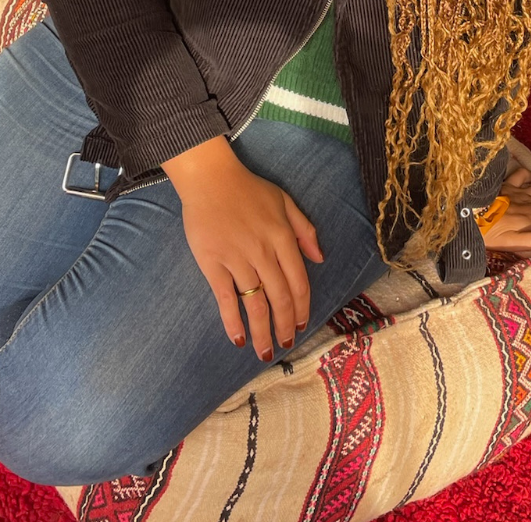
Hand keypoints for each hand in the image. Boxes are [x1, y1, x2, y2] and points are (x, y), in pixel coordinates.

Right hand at [163, 136, 323, 361]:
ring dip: (262, 332)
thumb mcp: (285, 201)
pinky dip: (232, 321)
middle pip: (280, 297)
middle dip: (285, 326)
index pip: (298, 281)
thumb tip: (319, 258)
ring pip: (255, 303)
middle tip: (286, 343)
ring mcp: (237, 259)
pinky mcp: (213, 264)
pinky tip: (238, 338)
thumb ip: (304, 229)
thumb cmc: (248, 189)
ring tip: (266, 352)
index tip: (303, 324)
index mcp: (283, 237)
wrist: (210, 179)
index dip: (302, 307)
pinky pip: (226, 298)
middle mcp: (263, 252)